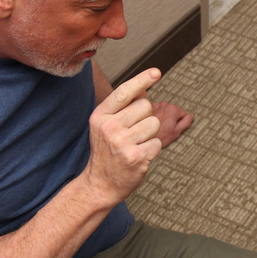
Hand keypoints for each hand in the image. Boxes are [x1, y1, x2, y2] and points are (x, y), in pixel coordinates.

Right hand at [83, 68, 162, 203]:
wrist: (99, 184)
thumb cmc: (106, 152)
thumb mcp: (106, 125)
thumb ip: (123, 107)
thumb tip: (144, 89)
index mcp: (101, 115)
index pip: (124, 92)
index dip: (142, 80)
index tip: (156, 72)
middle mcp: (110, 127)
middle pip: (146, 107)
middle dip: (145, 118)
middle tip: (131, 134)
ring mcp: (122, 143)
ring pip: (154, 124)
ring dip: (149, 135)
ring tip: (134, 145)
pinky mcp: (136, 157)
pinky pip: (157, 143)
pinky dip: (151, 150)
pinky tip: (138, 156)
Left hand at [151, 101, 193, 147]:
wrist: (143, 138)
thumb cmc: (160, 137)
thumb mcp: (176, 131)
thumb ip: (186, 122)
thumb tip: (191, 116)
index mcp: (174, 109)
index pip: (183, 113)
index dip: (180, 122)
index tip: (174, 128)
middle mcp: (165, 104)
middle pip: (173, 111)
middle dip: (172, 118)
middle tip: (166, 129)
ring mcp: (155, 105)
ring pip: (164, 110)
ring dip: (163, 116)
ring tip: (159, 126)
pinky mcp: (148, 107)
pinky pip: (156, 110)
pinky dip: (156, 115)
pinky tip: (152, 123)